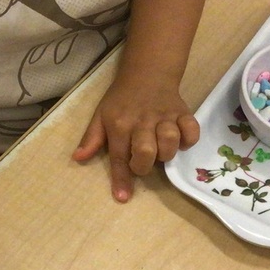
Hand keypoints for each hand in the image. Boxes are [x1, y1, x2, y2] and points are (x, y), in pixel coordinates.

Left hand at [72, 76, 199, 201]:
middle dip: (144, 165)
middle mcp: (142, 121)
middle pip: (146, 151)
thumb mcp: (101, 115)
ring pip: (170, 141)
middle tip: (141, 163)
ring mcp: (165, 116)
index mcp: (119, 124)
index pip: (119, 155)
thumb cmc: (121, 99)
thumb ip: (92, 138)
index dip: (121, 178)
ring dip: (166, 153)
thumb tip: (78, 158)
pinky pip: (192, 130)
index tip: (122, 197)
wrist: (147, 72)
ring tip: (160, 151)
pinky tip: (180, 141)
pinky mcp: (183, 112)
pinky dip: (189, 140)